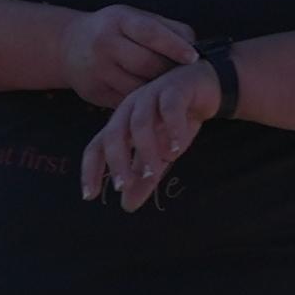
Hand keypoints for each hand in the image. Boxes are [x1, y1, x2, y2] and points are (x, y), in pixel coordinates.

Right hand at [59, 3, 195, 108]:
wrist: (66, 46)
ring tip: (172, 91)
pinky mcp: (94, 93)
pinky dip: (143, 103)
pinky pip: (126, 101)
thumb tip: (194, 47)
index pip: (150, 32)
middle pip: (146, 63)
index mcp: (119, 20)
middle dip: (169, 72)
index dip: (174, 46)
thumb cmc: (112, 30)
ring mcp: (98, 70)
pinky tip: (154, 102)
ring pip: (138, 87)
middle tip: (185, 78)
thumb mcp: (133, 18)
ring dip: (158, 91)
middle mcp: (105, 44)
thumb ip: (166, 28)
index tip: (193, 58)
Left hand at [79, 62, 223, 210]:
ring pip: (140, 123)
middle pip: (114, 135)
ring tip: (154, 171)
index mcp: (121, 124)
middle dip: (117, 162)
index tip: (89, 196)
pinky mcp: (175, 89)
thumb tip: (127, 206)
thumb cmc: (175, 121)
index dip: (90, 170)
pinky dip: (171, 128)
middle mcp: (130, 108)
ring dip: (145, 149)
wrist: (205, 87)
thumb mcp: (160, 154)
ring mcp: (150, 96)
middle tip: (123, 186)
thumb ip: (145, 177)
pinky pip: (169, 108)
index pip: (97, 147)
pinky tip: (175, 148)